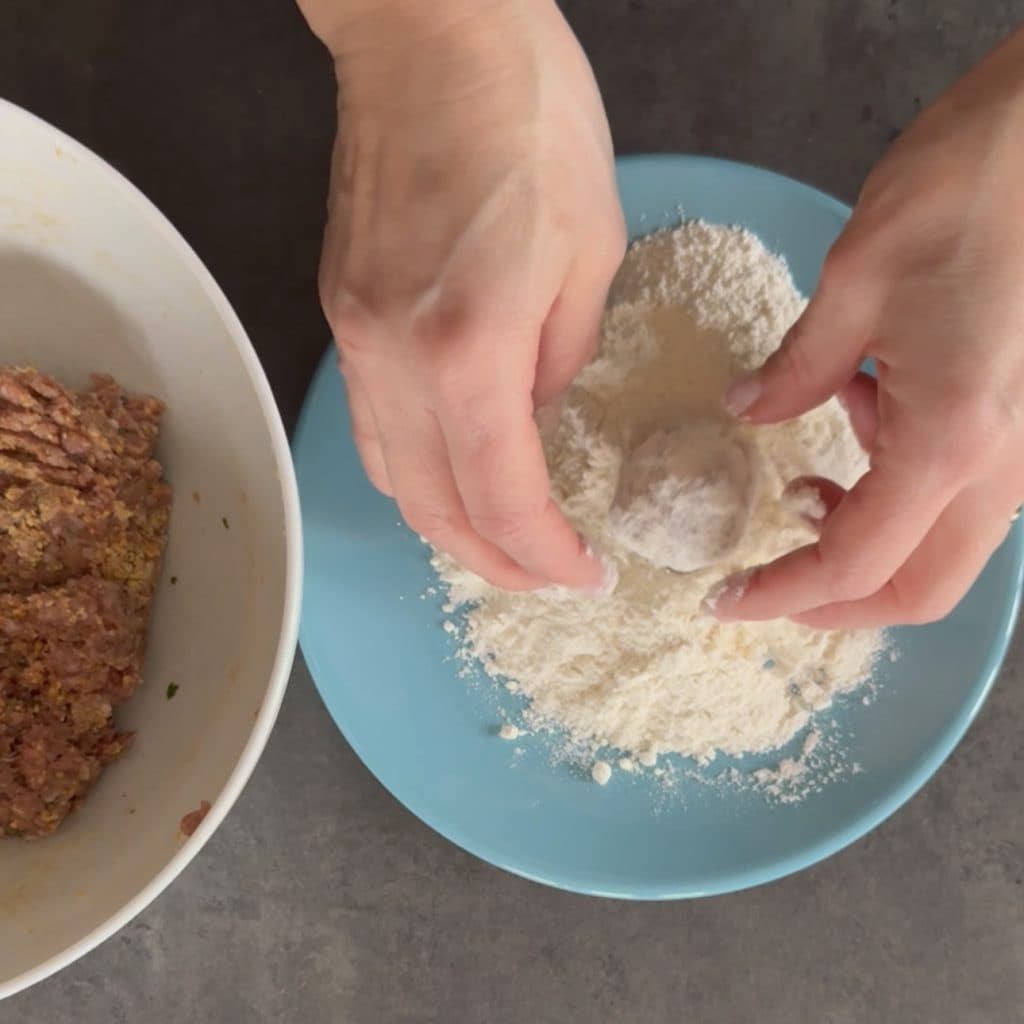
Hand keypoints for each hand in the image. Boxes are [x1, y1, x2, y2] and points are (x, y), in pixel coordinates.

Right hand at [301, 0, 624, 589]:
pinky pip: (371, 425)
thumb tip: (536, 412)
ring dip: (448, 523)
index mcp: (468, 345)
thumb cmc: (525, 115)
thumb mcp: (590, 245)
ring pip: (391, 475)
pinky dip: (417, 468)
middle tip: (545, 574)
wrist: (429, 33)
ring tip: (504, 536)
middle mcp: (393, 359)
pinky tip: (456, 466)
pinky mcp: (343, 314)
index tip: (582, 572)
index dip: (544, 554)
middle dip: (493, 561)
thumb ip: (561, 355)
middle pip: (432, 509)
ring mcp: (355, 338)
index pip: (502, 498)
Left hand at [712, 28, 1023, 627]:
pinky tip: (864, 414)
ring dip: (868, 542)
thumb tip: (749, 410)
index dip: (781, 595)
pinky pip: (961, 491)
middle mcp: (1001, 463)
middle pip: (917, 590)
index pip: (854, 565)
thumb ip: (796, 370)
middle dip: (835, 602)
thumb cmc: (972, 187)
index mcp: (950, 440)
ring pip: (943, 548)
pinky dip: (900, 484)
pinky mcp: (1023, 418)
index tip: (722, 601)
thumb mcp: (854, 281)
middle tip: (766, 580)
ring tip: (808, 487)